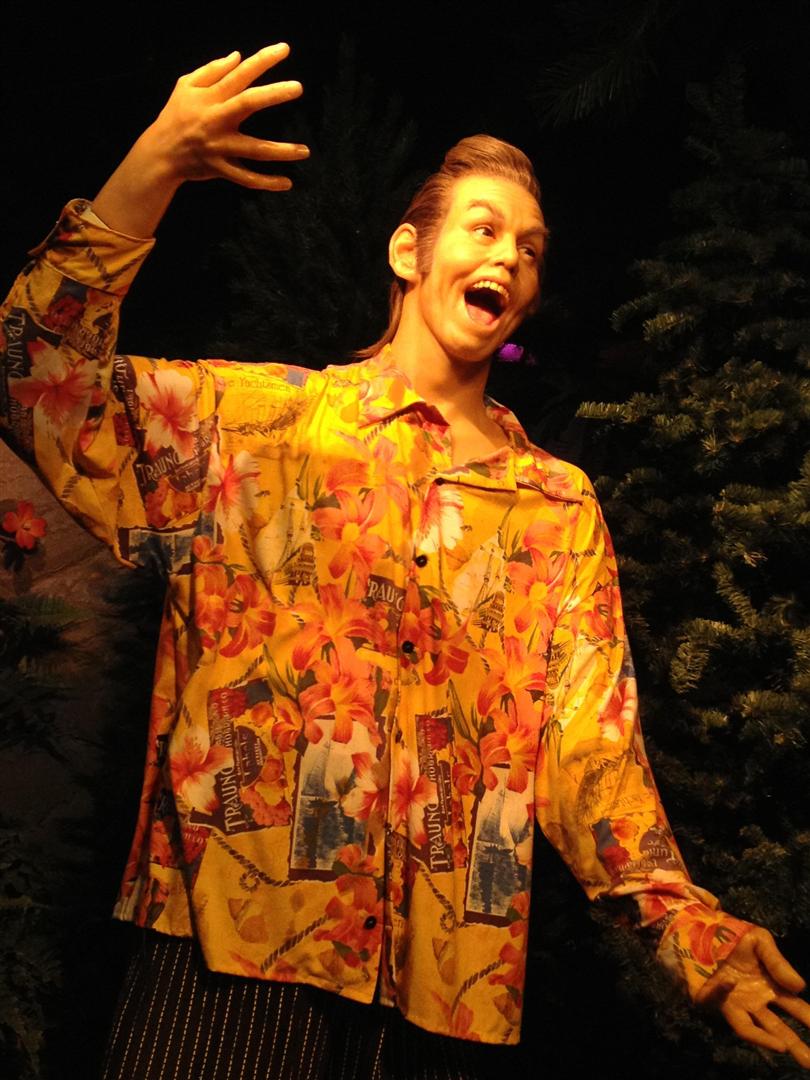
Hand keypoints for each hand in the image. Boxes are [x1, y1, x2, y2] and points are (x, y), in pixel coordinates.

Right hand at [144, 43, 308, 189]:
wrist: (160, 153)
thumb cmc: (176, 115)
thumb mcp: (185, 85)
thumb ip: (212, 70)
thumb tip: (238, 56)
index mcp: (211, 96)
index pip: (240, 74)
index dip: (262, 60)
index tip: (285, 49)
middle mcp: (217, 119)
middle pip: (248, 103)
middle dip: (273, 94)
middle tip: (298, 87)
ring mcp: (220, 146)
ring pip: (254, 149)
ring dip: (281, 151)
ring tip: (305, 150)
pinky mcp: (221, 168)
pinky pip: (247, 179)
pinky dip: (266, 183)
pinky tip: (287, 182)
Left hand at [697, 926, 809, 1068]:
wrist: (703, 929)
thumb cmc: (735, 938)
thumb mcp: (760, 942)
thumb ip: (778, 963)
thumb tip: (800, 987)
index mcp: (771, 988)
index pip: (795, 1008)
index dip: (808, 1019)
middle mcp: (754, 1001)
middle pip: (778, 1029)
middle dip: (795, 1045)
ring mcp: (733, 1002)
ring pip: (750, 1029)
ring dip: (766, 1040)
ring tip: (783, 1048)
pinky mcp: (710, 997)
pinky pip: (716, 1000)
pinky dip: (720, 991)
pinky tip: (729, 983)